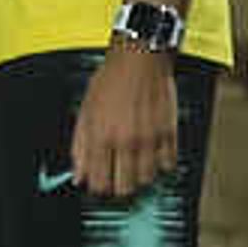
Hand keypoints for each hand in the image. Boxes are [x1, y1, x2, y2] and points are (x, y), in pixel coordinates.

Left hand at [67, 40, 178, 198]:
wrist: (140, 58)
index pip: (99, 183)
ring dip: (139, 176)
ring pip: (146, 180)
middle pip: (124, 188)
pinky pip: (168, 164)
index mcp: (101, 137)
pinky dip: (160, 164)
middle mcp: (126, 141)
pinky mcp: (168, 133)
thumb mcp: (85, 111)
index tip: (99, 183)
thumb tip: (78, 175)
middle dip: (118, 187)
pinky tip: (152, 153)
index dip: (98, 188)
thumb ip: (80, 146)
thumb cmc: (111, 79)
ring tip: (134, 163)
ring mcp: (149, 139)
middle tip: (117, 176)